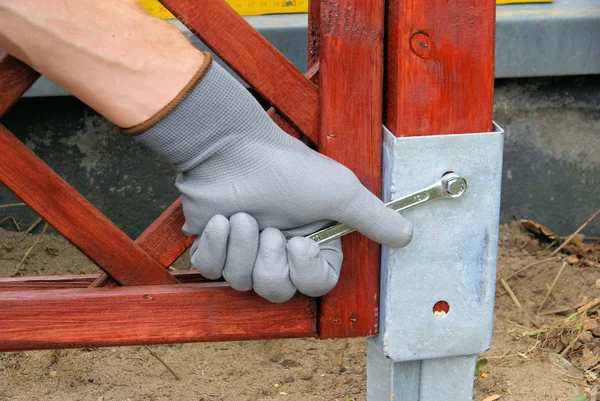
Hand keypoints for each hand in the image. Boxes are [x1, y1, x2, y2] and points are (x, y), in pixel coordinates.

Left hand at [136, 57, 412, 301]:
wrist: (232, 149)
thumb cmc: (287, 168)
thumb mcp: (340, 192)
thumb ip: (373, 218)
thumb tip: (408, 235)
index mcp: (314, 242)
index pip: (317, 285)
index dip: (306, 272)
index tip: (300, 243)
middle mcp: (281, 250)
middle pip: (277, 291)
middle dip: (270, 262)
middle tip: (268, 228)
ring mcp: (246, 250)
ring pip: (243, 283)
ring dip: (242, 247)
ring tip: (243, 216)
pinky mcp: (214, 247)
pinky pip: (211, 270)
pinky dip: (215, 246)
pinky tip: (220, 221)